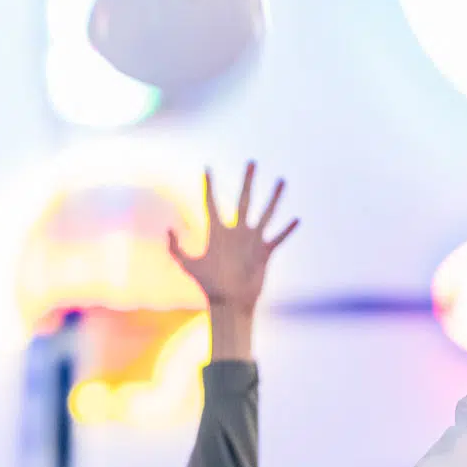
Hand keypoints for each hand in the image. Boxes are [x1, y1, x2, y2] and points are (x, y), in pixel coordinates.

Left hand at [168, 163, 297, 360]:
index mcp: (217, 233)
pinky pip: (278, 238)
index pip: (211, 203)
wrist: (229, 303)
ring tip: (281, 180)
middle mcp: (236, 232)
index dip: (208, 186)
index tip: (207, 168)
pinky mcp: (264, 253)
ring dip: (273, 197)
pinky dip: (287, 230)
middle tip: (251, 162)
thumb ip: (176, 248)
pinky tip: (297, 220)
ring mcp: (252, 241)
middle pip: (243, 200)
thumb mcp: (188, 265)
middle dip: (248, 181)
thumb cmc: (208, 286)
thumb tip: (169, 228)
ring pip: (265, 213)